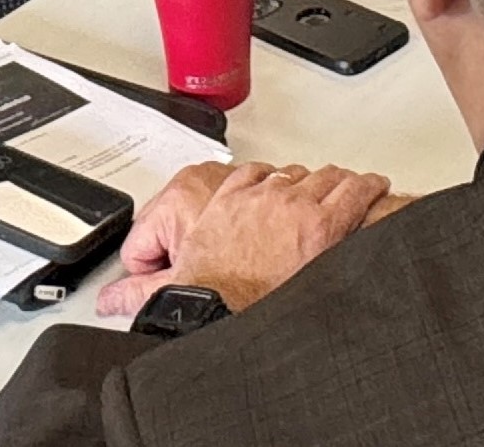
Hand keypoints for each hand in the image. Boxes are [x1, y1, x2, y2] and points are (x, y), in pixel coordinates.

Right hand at [99, 162, 388, 314]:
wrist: (242, 308)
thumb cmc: (218, 298)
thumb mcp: (170, 291)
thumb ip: (138, 289)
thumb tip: (110, 300)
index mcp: (219, 203)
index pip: (243, 177)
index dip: (261, 186)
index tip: (268, 192)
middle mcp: (258, 195)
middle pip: (286, 175)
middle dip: (300, 186)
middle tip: (312, 199)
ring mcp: (293, 204)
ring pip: (320, 176)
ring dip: (333, 182)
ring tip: (346, 187)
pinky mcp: (323, 220)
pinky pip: (352, 189)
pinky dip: (363, 185)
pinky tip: (373, 184)